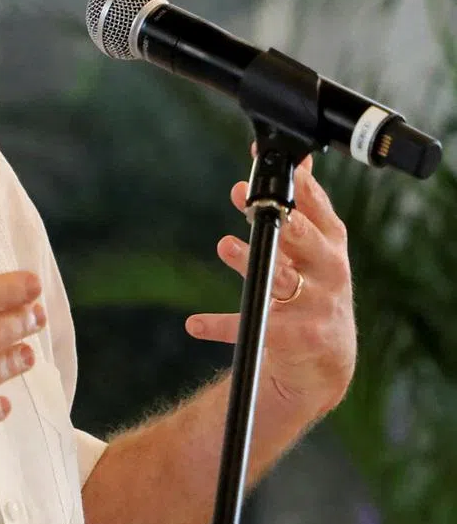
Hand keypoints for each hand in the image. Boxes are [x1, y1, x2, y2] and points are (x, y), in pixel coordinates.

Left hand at [186, 155, 356, 417]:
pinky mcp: (295, 338)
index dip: (293, 186)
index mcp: (330, 245)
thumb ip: (305, 208)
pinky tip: (194, 323)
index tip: (264, 166)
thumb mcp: (314, 249)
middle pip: (306, 241)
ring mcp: (315, 306)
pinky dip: (219, 324)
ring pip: (280, 279)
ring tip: (225, 245)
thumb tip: (298, 161)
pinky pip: (251, 327)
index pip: (317, 209)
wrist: (324, 362)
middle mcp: (328, 272)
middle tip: (251, 203)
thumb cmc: (313, 290)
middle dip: (281, 220)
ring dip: (249, 261)